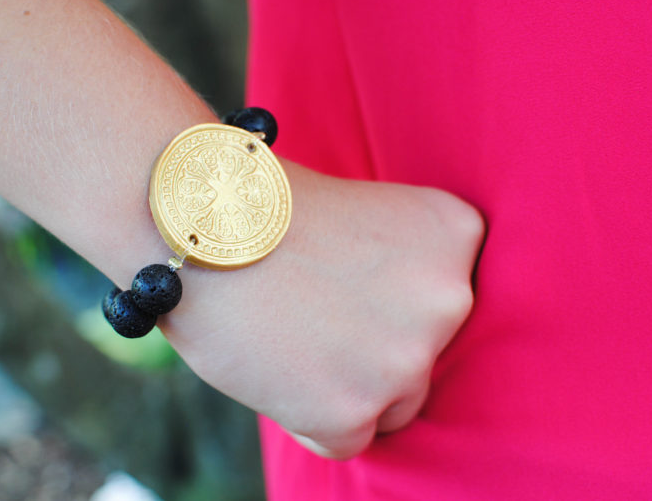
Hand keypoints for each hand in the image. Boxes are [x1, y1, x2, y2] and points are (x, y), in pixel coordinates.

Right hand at [162, 160, 484, 458]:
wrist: (196, 227)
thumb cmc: (267, 212)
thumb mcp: (367, 212)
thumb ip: (406, 267)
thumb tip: (405, 332)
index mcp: (454, 235)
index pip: (444, 298)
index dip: (389, 297)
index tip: (345, 277)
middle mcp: (449, 299)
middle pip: (423, 354)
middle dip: (373, 346)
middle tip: (313, 312)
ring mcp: (405, 359)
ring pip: (393, 403)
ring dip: (348, 386)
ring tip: (291, 338)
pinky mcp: (354, 411)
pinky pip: (347, 438)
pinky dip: (311, 418)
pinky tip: (277, 370)